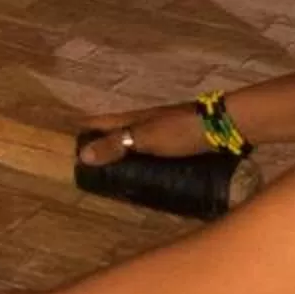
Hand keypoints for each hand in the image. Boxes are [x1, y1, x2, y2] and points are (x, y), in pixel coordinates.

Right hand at [76, 101, 210, 169]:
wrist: (226, 126)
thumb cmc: (182, 130)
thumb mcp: (146, 138)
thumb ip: (117, 145)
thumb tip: (82, 155)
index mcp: (135, 118)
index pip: (102, 121)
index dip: (86, 127)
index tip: (68, 135)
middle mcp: (147, 122)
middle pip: (119, 131)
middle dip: (103, 142)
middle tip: (90, 163)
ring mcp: (165, 132)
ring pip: (138, 142)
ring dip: (126, 153)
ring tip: (117, 173)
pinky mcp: (181, 144)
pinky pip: (156, 154)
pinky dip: (147, 162)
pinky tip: (151, 175)